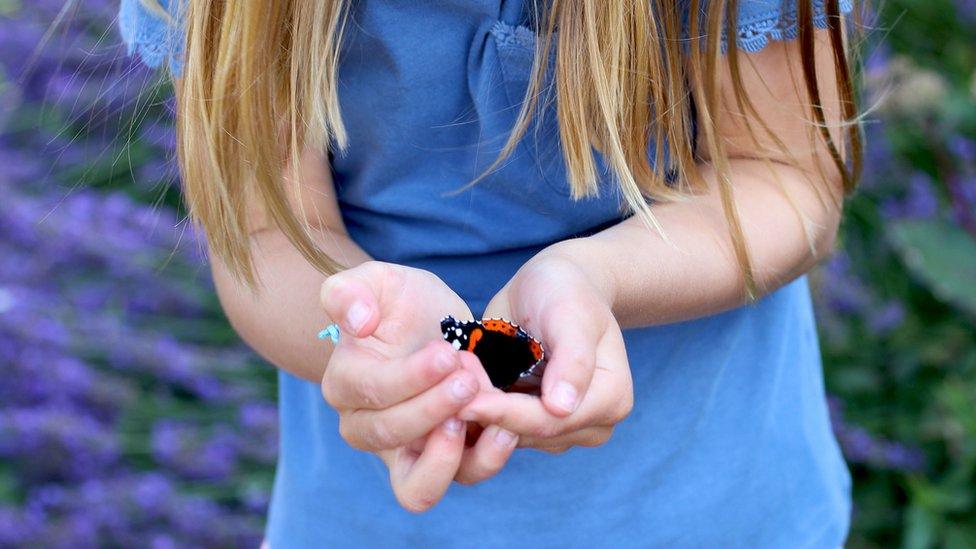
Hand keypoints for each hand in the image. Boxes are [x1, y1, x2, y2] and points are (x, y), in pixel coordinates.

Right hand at [320, 261, 487, 511]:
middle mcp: (365, 429)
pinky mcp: (443, 461)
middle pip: (390, 437)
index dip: (409, 377)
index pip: (370, 392)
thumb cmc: (401, 304)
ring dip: (453, 454)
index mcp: (344, 385)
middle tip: (468, 379)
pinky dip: (484, 461)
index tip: (446, 353)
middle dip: (433, 409)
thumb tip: (355, 322)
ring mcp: (404, 453)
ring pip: (418, 486)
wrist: (434, 327)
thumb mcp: (377, 281)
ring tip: (487, 415)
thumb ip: (351, 291)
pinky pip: (457, 479)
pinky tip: (506, 429)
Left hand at [459, 250, 632, 452]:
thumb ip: (572, 358)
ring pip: (510, 436)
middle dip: (486, 411)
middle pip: (529, 433)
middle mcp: (592, 423)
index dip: (505, 414)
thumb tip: (562, 407)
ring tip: (449, 378)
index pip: (551, 420)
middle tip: (443, 385)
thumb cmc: (565, 290)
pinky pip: (499, 428)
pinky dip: (477, 409)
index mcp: (611, 398)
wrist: (553, 286)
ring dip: (477, 410)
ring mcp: (563, 428)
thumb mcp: (570, 313)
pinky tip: (455, 386)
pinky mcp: (534, 424)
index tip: (462, 403)